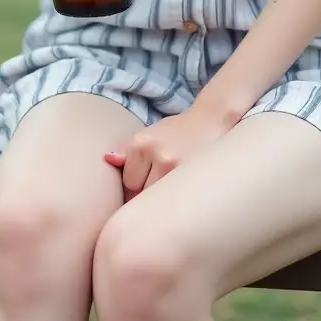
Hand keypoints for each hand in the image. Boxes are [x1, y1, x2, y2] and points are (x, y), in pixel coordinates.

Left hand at [104, 106, 232, 197]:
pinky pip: (172, 199)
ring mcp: (172, 164)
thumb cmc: (179, 131)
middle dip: (148, 192)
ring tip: (173, 185)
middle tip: (162, 182)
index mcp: (140, 142)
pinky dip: (175, 200)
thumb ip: (129, 150)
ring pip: (155, 198)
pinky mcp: (189, 173)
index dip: (138, 184)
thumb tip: (108, 159)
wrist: (212, 120)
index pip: (127, 181)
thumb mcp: (152, 133)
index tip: (150, 179)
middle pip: (139, 192)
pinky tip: (182, 191)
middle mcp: (154, 152)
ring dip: (161, 198)